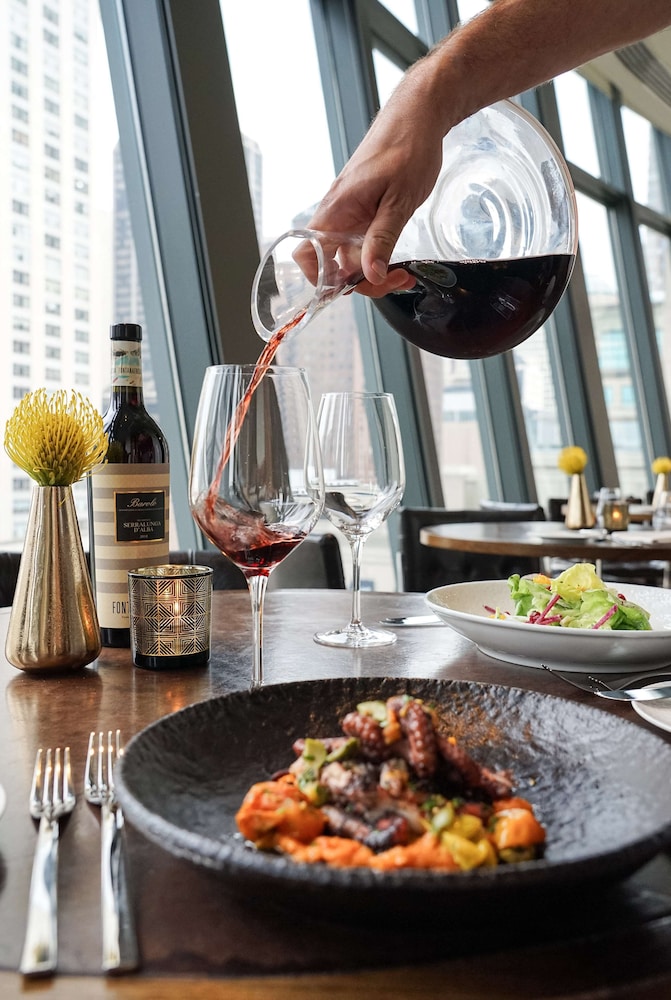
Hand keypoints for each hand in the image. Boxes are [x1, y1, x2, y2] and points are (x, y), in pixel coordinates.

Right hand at [307, 60, 447, 296]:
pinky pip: (363, 243)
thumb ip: (382, 240)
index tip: (350, 288)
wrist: (418, 115)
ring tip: (404, 271)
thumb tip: (370, 275)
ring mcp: (350, 213)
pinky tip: (399, 256)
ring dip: (374, 270)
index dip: (319, 277)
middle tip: (396, 280)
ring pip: (350, 256)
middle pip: (332, 264)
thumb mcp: (400, 201)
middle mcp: (337, 214)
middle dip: (362, 281)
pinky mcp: (364, 211)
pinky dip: (379, 255)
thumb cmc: (407, 148)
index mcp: (337, 210)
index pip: (306, 254)